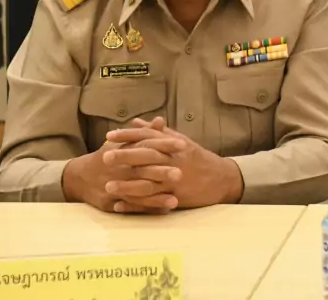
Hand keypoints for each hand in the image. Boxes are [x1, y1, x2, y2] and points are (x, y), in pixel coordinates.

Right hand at [62, 117, 181, 213]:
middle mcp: (118, 169)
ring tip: (175, 200)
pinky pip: (131, 208)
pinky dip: (148, 209)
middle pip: (142, 170)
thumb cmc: (108, 156)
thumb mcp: (123, 142)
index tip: (183, 145)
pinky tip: (164, 211)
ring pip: (137, 192)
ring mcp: (113, 187)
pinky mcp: (110, 203)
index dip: (164, 144)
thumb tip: (161, 120)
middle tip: (181, 173)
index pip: (146, 145)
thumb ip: (144, 133)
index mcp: (123, 151)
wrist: (79, 177)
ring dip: (156, 197)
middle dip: (161, 172)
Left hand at [105, 118, 243, 209]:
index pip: (148, 137)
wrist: (223, 179)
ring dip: (127, 185)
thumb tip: (136, 122)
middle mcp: (175, 160)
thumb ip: (157, 133)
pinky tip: (119, 205)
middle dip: (125, 156)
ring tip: (107, 186)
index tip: (110, 135)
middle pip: (147, 157)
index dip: (128, 135)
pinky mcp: (177, 196)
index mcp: (175, 144)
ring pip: (148, 182)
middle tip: (104, 157)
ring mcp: (176, 179)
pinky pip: (153, 201)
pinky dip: (135, 204)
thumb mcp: (181, 141)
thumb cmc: (198, 159)